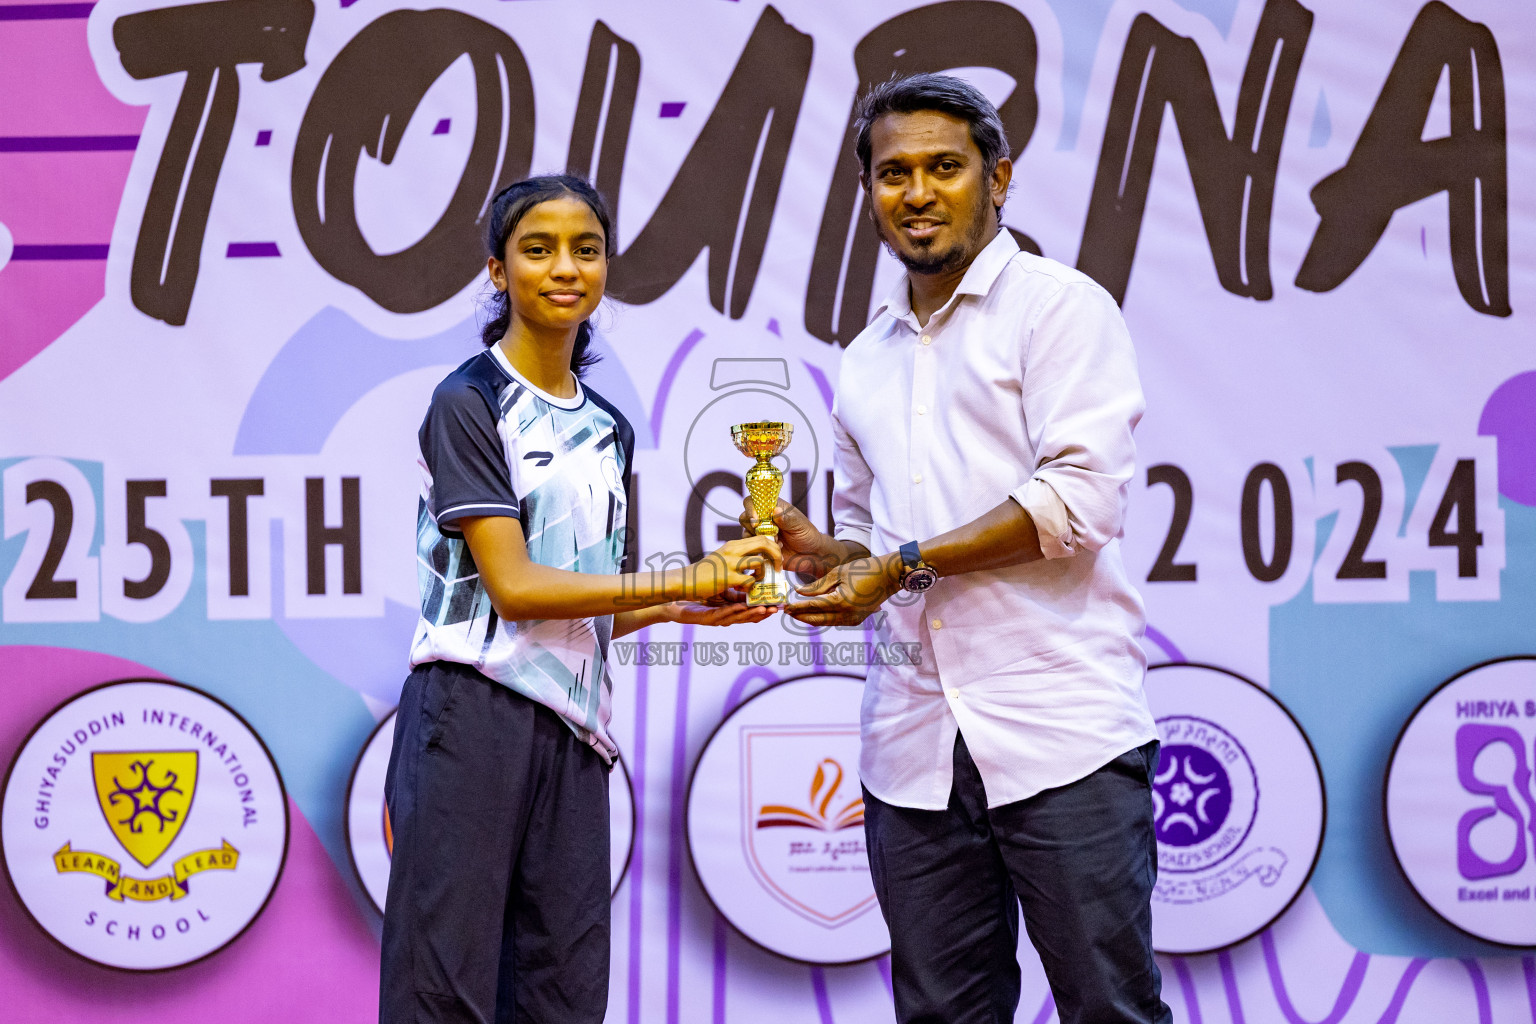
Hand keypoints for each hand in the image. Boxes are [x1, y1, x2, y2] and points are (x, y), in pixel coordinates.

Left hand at [660, 591, 777, 625]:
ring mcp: (717, 618)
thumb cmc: (698, 593)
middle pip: (748, 616)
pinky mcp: (706, 618)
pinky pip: (722, 614)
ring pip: (737, 617)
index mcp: (731, 609)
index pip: (752, 609)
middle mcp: (726, 616)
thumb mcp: (720, 587)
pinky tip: (741, 606)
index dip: (766, 607)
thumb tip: (752, 569)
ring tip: (764, 610)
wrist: (674, 599)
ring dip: (752, 614)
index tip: (779, 603)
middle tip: (777, 609)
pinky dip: (733, 611)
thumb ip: (735, 582)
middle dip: (763, 613)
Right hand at [684, 535, 782, 601]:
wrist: (685, 581)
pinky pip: (750, 580)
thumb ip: (737, 556)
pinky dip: (751, 586)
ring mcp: (730, 563)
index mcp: (733, 545)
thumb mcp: (722, 558)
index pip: (760, 537)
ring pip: (759, 562)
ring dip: (763, 574)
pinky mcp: (727, 578)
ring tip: (757, 581)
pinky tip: (744, 590)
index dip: (772, 546)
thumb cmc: (704, 573)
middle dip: (776, 555)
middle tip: (777, 569)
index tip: (775, 557)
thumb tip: (756, 560)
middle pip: (764, 544)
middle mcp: (732, 550)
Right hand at [740, 498, 836, 576]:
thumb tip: (775, 511)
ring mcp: (760, 533)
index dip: (750, 509)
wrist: (811, 555)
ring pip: (746, 534)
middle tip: (771, 534)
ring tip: (777, 543)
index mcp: (772, 507)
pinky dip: (761, 550)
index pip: (752, 501)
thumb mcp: (799, 525)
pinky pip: (751, 548)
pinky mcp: (760, 547)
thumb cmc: (807, 535)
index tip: (756, 520)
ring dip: (759, 539)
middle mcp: (763, 519)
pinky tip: (776, 551)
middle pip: (744, 517)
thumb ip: (787, 518)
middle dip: (754, 527)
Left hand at [783, 553, 900, 626]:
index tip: (785, 607)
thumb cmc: (864, 569)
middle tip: (787, 612)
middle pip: (817, 619)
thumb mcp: (838, 573)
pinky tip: (814, 612)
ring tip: (797, 612)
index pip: (813, 606)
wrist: (889, 576)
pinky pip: (835, 621)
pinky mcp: (857, 620)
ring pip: (825, 622)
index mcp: (841, 601)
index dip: (797, 607)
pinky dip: (823, 618)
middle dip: (801, 616)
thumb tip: (798, 591)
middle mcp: (847, 615)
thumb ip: (817, 585)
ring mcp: (853, 619)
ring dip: (811, 618)